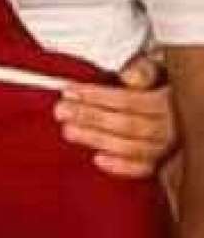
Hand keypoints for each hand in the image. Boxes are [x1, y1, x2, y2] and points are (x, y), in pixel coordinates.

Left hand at [58, 51, 179, 178]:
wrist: (174, 104)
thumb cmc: (158, 85)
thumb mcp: (153, 68)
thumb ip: (143, 70)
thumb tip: (129, 77)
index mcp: (169, 101)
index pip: (130, 100)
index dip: (98, 96)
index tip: (70, 91)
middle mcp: (170, 126)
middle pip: (128, 125)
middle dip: (91, 117)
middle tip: (62, 111)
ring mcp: (166, 146)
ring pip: (133, 148)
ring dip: (97, 139)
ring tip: (69, 130)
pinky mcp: (161, 163)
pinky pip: (143, 169)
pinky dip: (121, 167)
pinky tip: (98, 158)